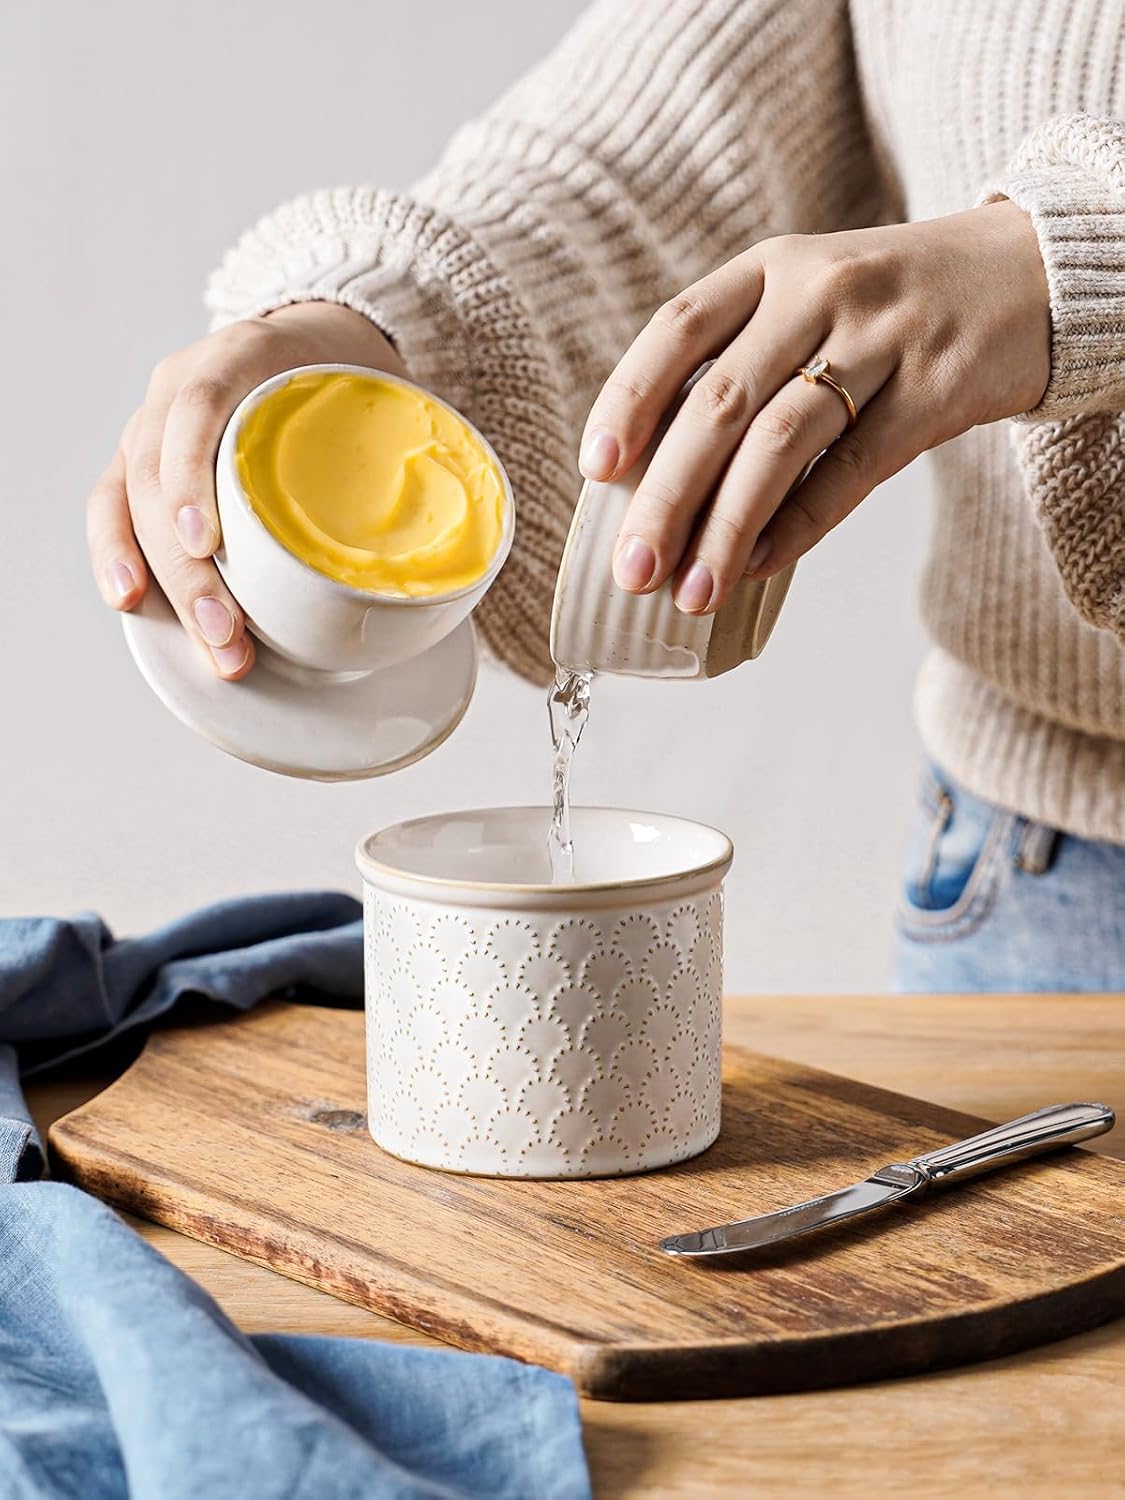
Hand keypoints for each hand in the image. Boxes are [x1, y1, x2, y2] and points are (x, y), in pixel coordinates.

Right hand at [86, 302, 404, 677]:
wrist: (314, 335)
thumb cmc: (350, 372)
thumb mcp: (386, 387)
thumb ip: (415, 441)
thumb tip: (472, 533)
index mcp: (242, 353)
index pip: (198, 405)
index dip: (191, 473)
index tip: (205, 541)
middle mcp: (180, 383)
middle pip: (155, 474)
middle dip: (187, 570)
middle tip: (228, 635)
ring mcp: (153, 422)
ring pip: (126, 499)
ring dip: (160, 581)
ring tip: (206, 642)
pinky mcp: (142, 459)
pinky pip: (112, 506)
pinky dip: (118, 555)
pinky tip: (132, 604)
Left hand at [579, 201, 1050, 613]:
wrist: (1028, 274)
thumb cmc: (888, 307)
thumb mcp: (808, 299)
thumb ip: (739, 363)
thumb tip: (655, 476)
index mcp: (771, 268)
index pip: (678, 330)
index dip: (628, 400)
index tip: (596, 471)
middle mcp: (819, 292)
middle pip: (720, 403)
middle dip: (665, 496)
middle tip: (632, 569)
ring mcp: (881, 340)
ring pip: (780, 444)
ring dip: (726, 529)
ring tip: (690, 591)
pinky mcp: (934, 391)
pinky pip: (852, 471)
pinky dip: (800, 525)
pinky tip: (761, 566)